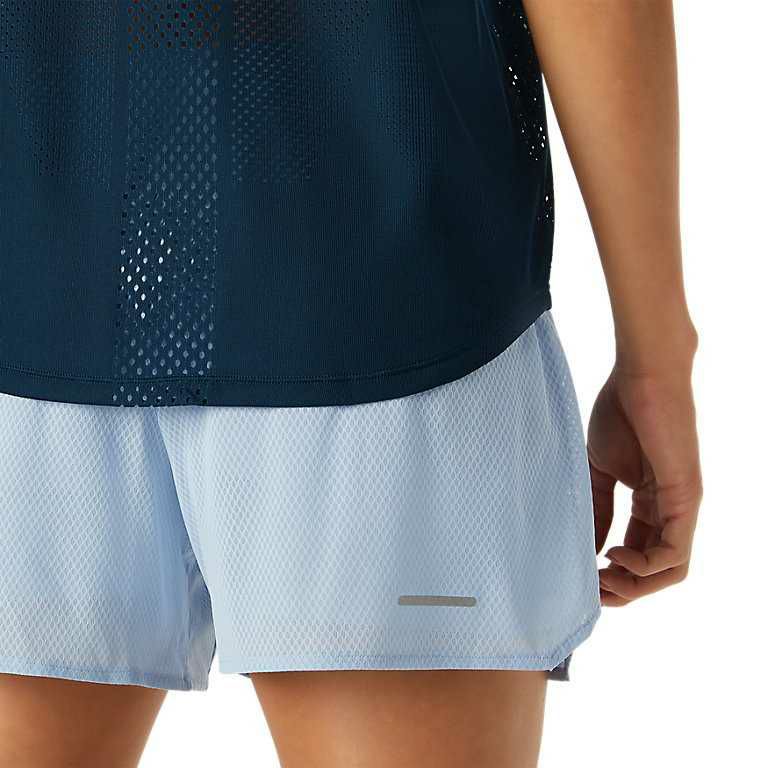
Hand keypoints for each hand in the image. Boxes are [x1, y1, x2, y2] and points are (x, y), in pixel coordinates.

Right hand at [587, 362, 701, 606]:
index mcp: (651, 503)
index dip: (612, 573)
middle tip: (590, 591)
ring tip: (601, 581)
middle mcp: (671, 511)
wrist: (641, 376)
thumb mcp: (601, 469)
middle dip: (623, 589)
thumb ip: (599, 508)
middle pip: (656, 571)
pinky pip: (674, 552)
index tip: (581, 577)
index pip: (638, 552)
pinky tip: (612, 556)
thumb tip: (589, 547)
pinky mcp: (685, 499)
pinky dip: (644, 566)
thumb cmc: (621, 413)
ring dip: (635, 587)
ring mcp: (682, 507)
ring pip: (671, 571)